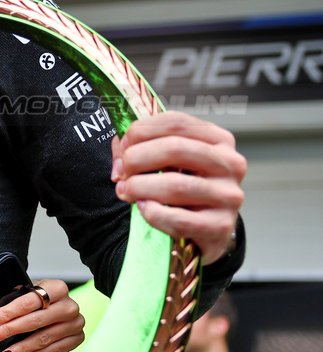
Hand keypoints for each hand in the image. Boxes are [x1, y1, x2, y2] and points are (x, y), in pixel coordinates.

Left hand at [0, 279, 83, 351]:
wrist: (59, 303)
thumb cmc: (39, 298)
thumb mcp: (26, 291)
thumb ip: (12, 301)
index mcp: (56, 288)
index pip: (28, 302)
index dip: (7, 313)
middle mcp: (69, 305)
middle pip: (35, 321)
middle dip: (10, 331)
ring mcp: (76, 323)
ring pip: (44, 338)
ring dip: (22, 348)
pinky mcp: (78, 338)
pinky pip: (56, 350)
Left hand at [112, 112, 245, 263]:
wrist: (205, 228)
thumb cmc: (183, 187)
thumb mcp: (167, 160)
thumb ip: (139, 148)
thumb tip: (121, 159)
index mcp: (218, 139)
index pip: (176, 122)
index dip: (141, 131)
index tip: (124, 146)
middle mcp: (229, 163)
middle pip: (175, 148)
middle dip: (137, 159)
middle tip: (122, 172)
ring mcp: (229, 195)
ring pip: (176, 185)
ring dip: (139, 187)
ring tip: (126, 191)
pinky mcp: (221, 226)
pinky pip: (179, 219)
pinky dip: (153, 214)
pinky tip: (144, 208)